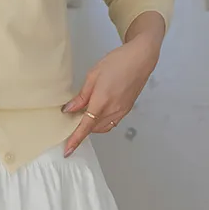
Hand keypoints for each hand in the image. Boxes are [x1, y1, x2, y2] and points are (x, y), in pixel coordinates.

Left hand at [61, 27, 160, 157]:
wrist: (140, 59)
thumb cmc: (117, 63)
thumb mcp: (93, 75)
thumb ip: (81, 96)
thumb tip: (70, 109)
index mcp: (101, 102)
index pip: (86, 126)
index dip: (76, 139)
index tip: (68, 150)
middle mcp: (113, 110)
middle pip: (93, 129)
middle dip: (82, 129)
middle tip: (72, 120)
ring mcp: (121, 111)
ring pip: (103, 127)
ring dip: (92, 126)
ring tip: (84, 115)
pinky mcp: (127, 109)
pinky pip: (111, 122)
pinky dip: (102, 122)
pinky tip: (97, 112)